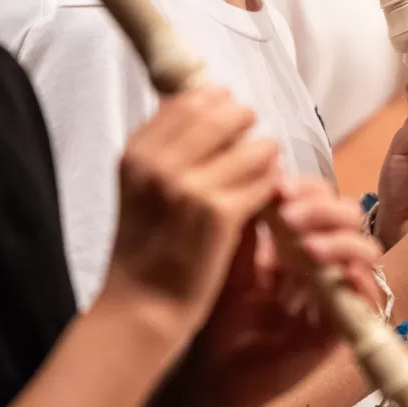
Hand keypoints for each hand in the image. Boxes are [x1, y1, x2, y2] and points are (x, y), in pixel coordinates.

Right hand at [101, 85, 281, 343]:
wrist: (140, 305)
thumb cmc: (142, 246)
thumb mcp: (137, 186)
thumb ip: (165, 147)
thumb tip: (205, 101)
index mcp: (136, 155)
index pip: (187, 101)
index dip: (215, 101)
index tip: (227, 110)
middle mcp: (161, 166)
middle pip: (224, 115)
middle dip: (245, 123)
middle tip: (251, 138)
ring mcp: (192, 189)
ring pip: (254, 147)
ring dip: (265, 157)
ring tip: (261, 170)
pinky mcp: (221, 215)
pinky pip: (264, 182)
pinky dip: (270, 186)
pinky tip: (265, 196)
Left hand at [156, 177, 381, 406]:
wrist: (214, 376)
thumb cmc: (219, 318)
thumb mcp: (229, 259)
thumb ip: (247, 218)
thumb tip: (261, 165)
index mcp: (298, 241)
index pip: (318, 198)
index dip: (305, 187)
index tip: (277, 186)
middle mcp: (324, 261)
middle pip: (347, 216)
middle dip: (322, 207)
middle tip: (290, 213)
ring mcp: (338, 291)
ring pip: (365, 249)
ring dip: (340, 239)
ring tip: (307, 246)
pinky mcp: (347, 324)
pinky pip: (371, 294)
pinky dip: (355, 276)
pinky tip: (327, 272)